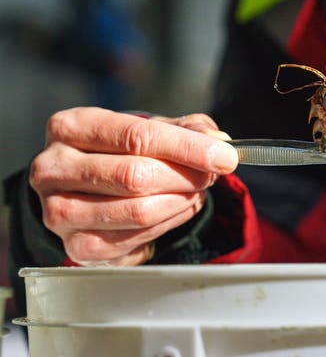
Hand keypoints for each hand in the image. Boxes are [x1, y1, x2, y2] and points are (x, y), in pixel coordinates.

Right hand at [29, 107, 237, 265]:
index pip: (137, 136)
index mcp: (70, 127)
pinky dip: (170, 223)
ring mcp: (60, 211)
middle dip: (186, 176)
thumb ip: (185, 130)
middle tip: (210, 175)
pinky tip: (178, 209)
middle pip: (136, 175)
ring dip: (181, 201)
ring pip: (139, 210)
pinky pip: (137, 238)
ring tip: (194, 191)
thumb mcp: (147, 130)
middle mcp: (55, 168)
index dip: (187, 148)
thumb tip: (216, 140)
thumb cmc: (117, 154)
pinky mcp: (77, 246)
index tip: (224, 156)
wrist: (83, 192)